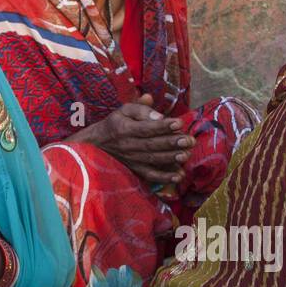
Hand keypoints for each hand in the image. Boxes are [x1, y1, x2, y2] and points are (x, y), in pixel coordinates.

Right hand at [67, 92, 192, 184]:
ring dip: (171, 159)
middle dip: (172, 143)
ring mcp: (132, 160)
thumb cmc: (115, 124)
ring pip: (153, 160)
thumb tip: (159, 115)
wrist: (97, 145)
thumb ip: (141, 108)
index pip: (146, 128)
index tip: (179, 123)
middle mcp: (128, 145)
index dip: (163, 126)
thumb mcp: (123, 111)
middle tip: (189, 140)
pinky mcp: (135, 170)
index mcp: (125, 128)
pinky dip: (164, 177)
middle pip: (152, 145)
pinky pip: (150, 175)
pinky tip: (179, 175)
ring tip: (186, 155)